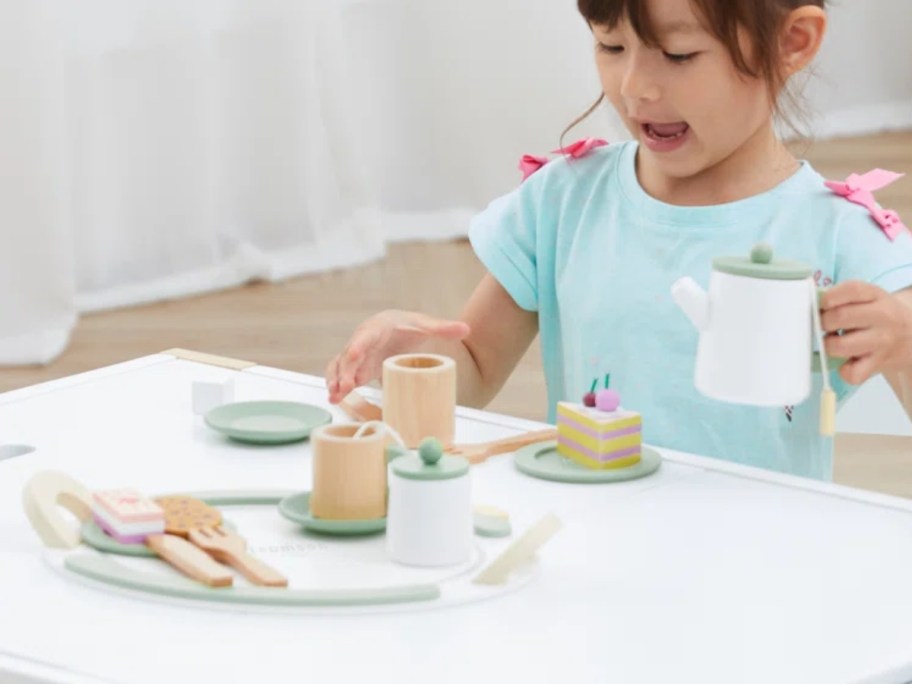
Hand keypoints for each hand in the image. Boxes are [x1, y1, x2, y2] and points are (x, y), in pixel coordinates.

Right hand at [325, 310, 469, 403]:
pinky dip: (337, 385)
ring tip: (334, 396)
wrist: (397, 327)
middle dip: (345, 370)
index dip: (359, 345)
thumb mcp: (425, 324)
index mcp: (377, 327)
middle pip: (350, 355)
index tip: (355, 355)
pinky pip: (342, 374)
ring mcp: (358, 354)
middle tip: (345, 387)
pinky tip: (335, 399)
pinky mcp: (357, 366)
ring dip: (336, 379)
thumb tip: (466, 328)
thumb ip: (443, 327)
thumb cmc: (408, 325)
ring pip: (341, 365)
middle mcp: (363, 339)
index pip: (366, 335)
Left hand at [820, 281, 911, 384]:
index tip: (823, 304)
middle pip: (840, 317)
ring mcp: (882, 342)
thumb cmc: (877, 315)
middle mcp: (883, 317)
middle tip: (827, 325)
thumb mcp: (867, 297)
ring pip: (840, 346)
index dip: (830, 297)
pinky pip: (852, 373)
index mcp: (876, 295)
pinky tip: (847, 361)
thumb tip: (812, 307)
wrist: (910, 336)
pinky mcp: (878, 364)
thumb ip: (842, 298)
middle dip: (824, 322)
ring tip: (836, 341)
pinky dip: (844, 371)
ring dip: (829, 345)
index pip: (852, 289)